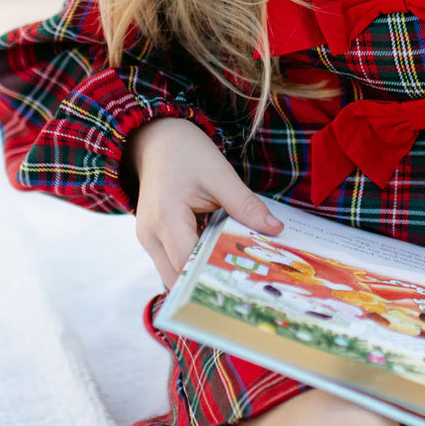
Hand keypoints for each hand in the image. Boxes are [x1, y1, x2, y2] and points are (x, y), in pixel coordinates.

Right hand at [127, 117, 282, 286]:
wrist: (156, 140)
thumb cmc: (186, 153)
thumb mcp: (220, 174)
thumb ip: (246, 204)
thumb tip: (275, 229)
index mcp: (166, 218)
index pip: (188, 263)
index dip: (214, 276)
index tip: (246, 282)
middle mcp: (150, 236)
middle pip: (179, 278)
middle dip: (209, 283)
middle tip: (246, 285)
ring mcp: (148, 240)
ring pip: (175, 274)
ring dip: (201, 274)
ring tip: (236, 273)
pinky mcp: (153, 239)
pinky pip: (174, 261)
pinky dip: (195, 263)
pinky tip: (220, 258)